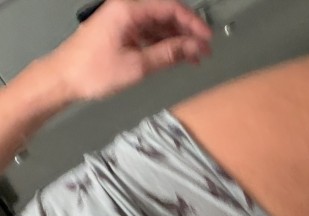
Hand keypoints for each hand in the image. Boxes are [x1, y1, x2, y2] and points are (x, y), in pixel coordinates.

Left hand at [51, 0, 212, 101]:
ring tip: (193, 58)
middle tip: (204, 50)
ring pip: (158, 25)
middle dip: (187, 32)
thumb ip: (168, 54)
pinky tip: (175, 57)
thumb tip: (192, 48)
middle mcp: (126, 9)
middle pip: (166, 14)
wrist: (64, 78)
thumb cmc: (92, 70)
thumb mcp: (137, 65)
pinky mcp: (120, 31)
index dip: (193, 23)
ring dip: (177, 40)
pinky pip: (148, 33)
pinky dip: (163, 44)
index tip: (207, 38)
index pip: (170, 8)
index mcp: (129, 9)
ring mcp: (123, 20)